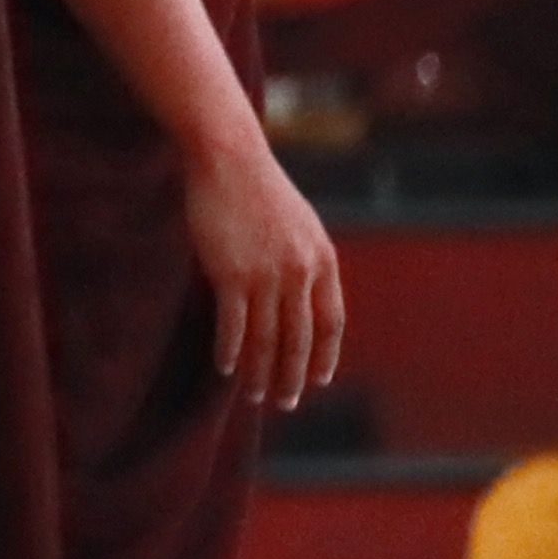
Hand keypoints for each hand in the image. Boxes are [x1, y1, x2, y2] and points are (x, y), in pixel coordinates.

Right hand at [186, 132, 342, 408]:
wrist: (228, 157)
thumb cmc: (257, 187)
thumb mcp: (298, 223)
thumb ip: (303, 259)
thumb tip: (298, 295)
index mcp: (322, 260)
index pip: (330, 322)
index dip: (324, 355)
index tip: (316, 380)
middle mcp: (300, 273)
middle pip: (299, 338)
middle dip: (292, 375)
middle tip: (284, 401)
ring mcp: (267, 274)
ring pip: (268, 338)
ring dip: (262, 372)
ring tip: (256, 395)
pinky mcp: (231, 273)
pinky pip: (235, 324)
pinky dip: (232, 350)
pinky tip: (226, 367)